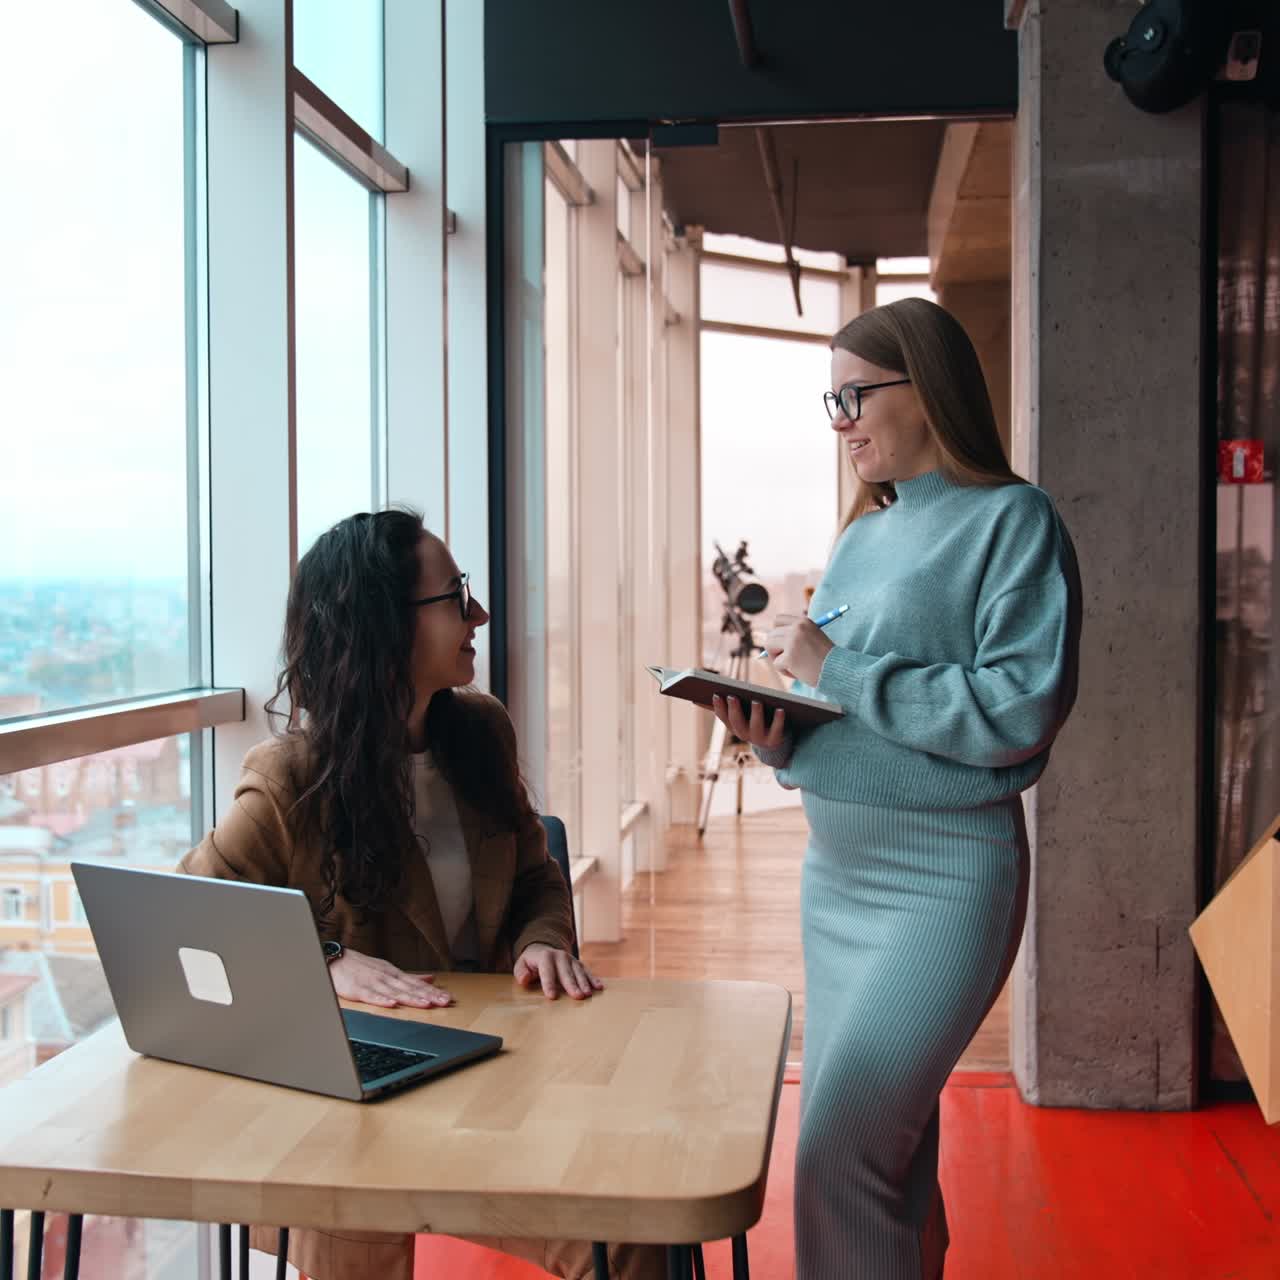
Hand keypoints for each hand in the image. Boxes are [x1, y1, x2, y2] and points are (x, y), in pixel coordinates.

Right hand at [329, 948, 453, 1008]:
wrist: (337, 960)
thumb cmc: (363, 967)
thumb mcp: (389, 969)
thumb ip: (410, 976)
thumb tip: (431, 978)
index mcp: (395, 974)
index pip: (417, 984)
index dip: (433, 991)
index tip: (447, 998)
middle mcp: (387, 977)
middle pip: (410, 988)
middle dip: (428, 995)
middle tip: (444, 1001)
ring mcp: (373, 983)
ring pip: (394, 992)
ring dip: (411, 998)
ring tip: (426, 1004)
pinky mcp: (358, 989)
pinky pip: (371, 996)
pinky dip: (381, 1000)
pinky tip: (392, 1004)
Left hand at [514, 943, 604, 1000]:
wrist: (542, 948)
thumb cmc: (530, 962)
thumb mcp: (521, 964)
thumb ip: (521, 972)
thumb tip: (525, 979)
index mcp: (545, 956)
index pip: (547, 971)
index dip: (549, 984)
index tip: (551, 996)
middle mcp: (560, 956)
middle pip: (566, 972)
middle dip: (572, 985)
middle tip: (577, 996)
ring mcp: (571, 959)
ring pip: (578, 972)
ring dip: (584, 983)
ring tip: (588, 994)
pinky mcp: (578, 964)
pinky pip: (587, 971)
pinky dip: (593, 979)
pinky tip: (599, 987)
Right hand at [710, 695, 787, 750]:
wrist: (774, 744)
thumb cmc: (753, 722)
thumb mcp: (738, 715)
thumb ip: (723, 707)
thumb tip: (694, 699)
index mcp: (733, 726)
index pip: (723, 717)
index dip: (718, 707)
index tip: (715, 694)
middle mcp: (743, 734)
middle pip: (736, 722)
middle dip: (733, 709)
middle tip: (732, 696)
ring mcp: (759, 739)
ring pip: (755, 726)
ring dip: (755, 714)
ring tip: (756, 701)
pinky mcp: (774, 740)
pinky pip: (776, 730)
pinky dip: (778, 720)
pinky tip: (780, 709)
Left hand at [762, 613, 832, 684]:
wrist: (838, 670)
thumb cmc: (825, 658)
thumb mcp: (811, 638)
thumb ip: (793, 635)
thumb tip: (768, 640)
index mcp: (803, 621)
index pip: (777, 620)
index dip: (777, 633)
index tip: (783, 644)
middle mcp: (797, 628)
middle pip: (770, 635)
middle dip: (775, 649)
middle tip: (788, 659)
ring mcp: (793, 641)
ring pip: (769, 646)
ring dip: (777, 658)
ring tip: (793, 665)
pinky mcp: (789, 657)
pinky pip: (776, 664)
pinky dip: (785, 671)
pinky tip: (799, 672)